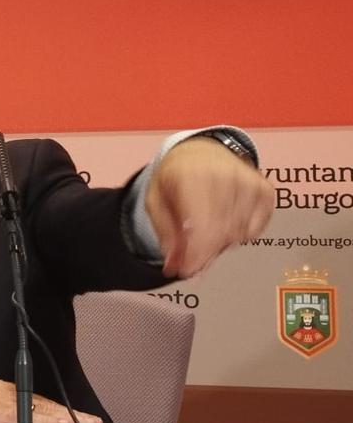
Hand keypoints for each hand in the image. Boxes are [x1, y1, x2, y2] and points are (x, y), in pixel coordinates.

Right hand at [0, 375, 102, 422]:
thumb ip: (4, 420)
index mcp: (13, 399)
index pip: (44, 406)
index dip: (64, 413)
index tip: (82, 418)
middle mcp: (17, 398)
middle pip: (51, 407)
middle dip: (75, 415)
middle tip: (96, 422)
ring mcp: (12, 405)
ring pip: (46, 411)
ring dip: (68, 418)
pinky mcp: (5, 412)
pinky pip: (31, 419)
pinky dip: (49, 422)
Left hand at [145, 136, 273, 277]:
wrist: (203, 150)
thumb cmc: (176, 177)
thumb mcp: (156, 201)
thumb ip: (165, 233)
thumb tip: (175, 266)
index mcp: (192, 176)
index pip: (201, 227)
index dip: (195, 255)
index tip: (186, 271)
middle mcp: (226, 176)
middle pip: (221, 234)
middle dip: (204, 254)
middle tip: (191, 260)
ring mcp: (250, 183)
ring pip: (238, 235)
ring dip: (219, 244)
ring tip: (203, 230)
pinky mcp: (266, 191)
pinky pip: (254, 231)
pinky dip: (238, 235)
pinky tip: (224, 221)